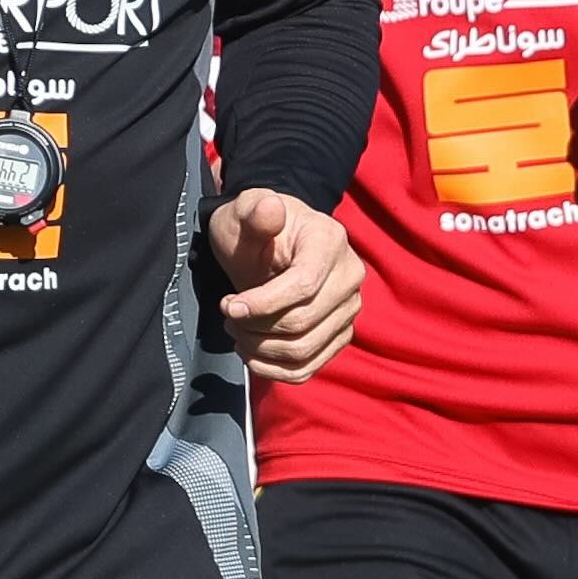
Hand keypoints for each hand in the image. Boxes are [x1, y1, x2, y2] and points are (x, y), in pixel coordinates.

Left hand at [207, 187, 361, 376]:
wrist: (267, 243)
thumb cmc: (253, 228)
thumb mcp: (245, 212)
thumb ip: (255, 214)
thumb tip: (270, 209)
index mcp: (330, 241)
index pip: (303, 286)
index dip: (262, 304)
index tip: (228, 306)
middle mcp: (350, 276)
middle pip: (303, 322)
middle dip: (255, 327)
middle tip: (227, 316)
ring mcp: (348, 309)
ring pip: (304, 349)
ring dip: (260, 349)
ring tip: (236, 331)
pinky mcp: (339, 335)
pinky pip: (308, 367)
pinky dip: (274, 369)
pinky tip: (250, 354)